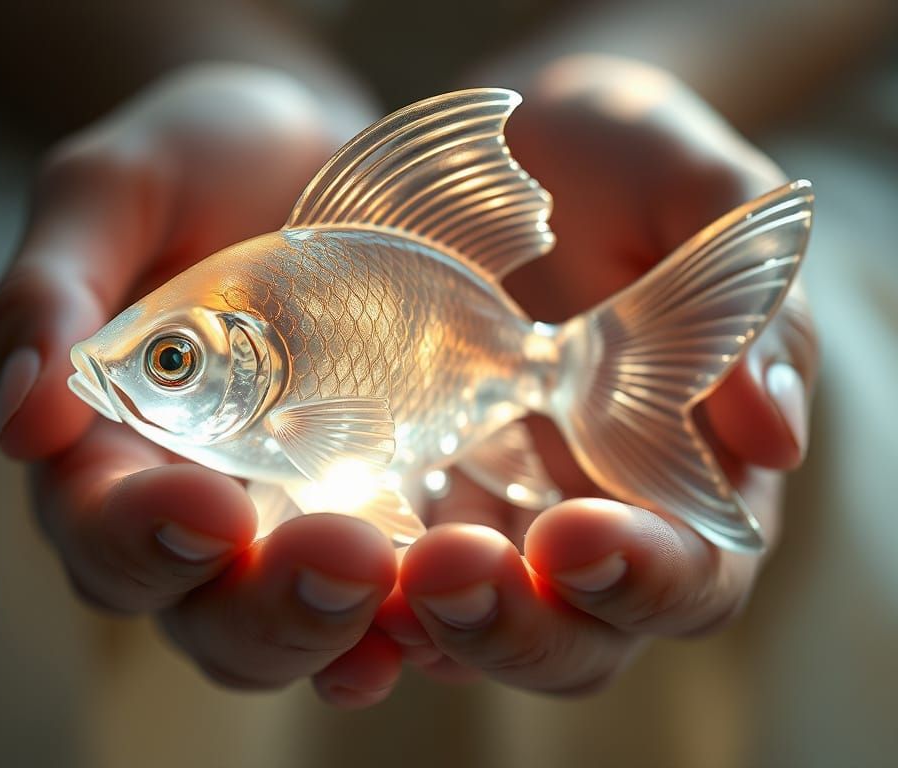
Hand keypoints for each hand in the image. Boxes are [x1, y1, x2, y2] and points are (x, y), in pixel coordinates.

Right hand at [0, 65, 403, 705]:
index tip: (208, 504)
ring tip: (418, 582)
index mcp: (110, 450)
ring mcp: (298, 519)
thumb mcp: (116, 191)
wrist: (322, 158)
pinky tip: (472, 593)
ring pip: (302, 624)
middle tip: (342, 558)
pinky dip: (428, 610)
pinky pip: (400, 591)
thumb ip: (53, 289)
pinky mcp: (385, 505)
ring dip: (351, 624)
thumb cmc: (203, 163)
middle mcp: (201, 512)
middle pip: (208, 614)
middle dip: (268, 607)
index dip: (141, 537)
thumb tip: (20, 420)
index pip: (102, 532)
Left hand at [377, 56, 817, 692]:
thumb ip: (745, 299)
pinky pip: (376, 570)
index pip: (691, 576)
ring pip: (468, 627)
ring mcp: (488, 518)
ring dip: (421, 624)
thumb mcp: (689, 191)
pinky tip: (298, 560)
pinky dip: (347, 588)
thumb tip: (774, 437)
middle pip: (572, 637)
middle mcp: (588, 523)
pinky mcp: (402, 494)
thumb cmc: (616, 161)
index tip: (579, 535)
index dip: (646, 578)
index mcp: (687, 478)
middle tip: (455, 568)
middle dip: (517, 625)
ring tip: (369, 574)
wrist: (503, 153)